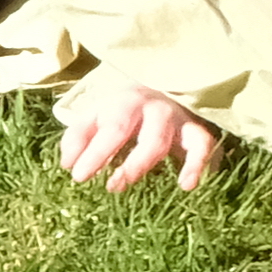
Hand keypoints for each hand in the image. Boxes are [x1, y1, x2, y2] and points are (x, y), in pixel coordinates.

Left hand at [56, 78, 228, 193]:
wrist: (155, 84)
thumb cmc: (119, 109)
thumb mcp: (94, 116)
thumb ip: (78, 137)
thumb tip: (67, 164)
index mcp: (126, 104)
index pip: (113, 130)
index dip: (96, 154)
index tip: (79, 177)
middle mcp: (157, 110)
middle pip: (151, 139)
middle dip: (134, 165)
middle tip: (113, 186)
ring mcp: (179, 120)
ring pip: (181, 142)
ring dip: (168, 167)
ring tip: (145, 187)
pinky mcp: (196, 130)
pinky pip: (205, 145)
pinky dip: (199, 164)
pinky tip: (187, 185)